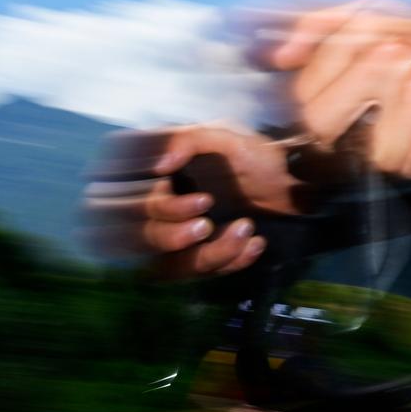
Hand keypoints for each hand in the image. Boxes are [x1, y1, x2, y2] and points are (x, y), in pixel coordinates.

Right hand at [82, 121, 303, 279]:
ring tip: (247, 228)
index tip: (196, 197)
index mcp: (150, 170)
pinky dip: (227, 260)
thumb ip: (186, 140)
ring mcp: (171, 235)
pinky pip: (196, 275)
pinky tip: (255, 242)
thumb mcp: (223, 136)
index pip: (119, 196)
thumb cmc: (253, 154)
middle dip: (170, 236)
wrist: (291, 183)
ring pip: (165, 265)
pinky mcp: (192, 258)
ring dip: (209, 254)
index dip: (153, 205)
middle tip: (208, 221)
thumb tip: (156, 167)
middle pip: (136, 236)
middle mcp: (153, 204)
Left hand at [267, 4, 410, 179]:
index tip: (335, 118)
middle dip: (337, 142)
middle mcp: (385, 56)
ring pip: (367, 157)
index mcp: (360, 31)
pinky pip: (407, 166)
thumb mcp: (369, 16)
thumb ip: (312, 29)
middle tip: (362, 132)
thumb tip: (265, 55)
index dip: (314, 116)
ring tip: (402, 128)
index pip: (303, 97)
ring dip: (382, 155)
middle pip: (323, 129)